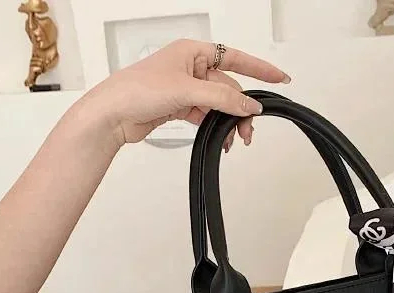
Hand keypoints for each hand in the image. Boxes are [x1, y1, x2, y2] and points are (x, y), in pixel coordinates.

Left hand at [78, 39, 290, 151]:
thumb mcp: (187, 92)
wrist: (113, 114)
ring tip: (233, 141)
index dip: (260, 69)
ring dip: (228, 122)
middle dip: (241, 110)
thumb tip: (250, 107)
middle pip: (229, 88)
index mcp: (194, 52)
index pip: (236, 58)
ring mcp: (186, 88)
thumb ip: (222, 99)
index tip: (280, 79)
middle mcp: (191, 68)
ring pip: (219, 105)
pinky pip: (207, 116)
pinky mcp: (180, 107)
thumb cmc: (138, 90)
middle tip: (248, 132)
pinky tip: (219, 140)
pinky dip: (215, 127)